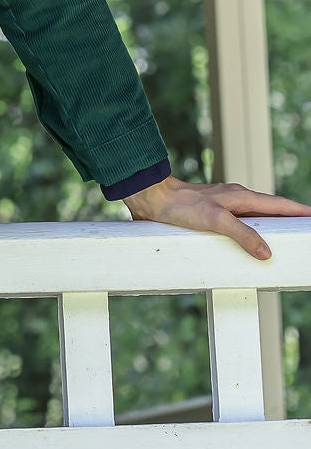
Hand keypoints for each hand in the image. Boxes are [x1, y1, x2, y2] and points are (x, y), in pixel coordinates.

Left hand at [123, 175, 310, 259]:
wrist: (152, 198)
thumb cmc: (180, 204)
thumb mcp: (215, 220)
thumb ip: (242, 234)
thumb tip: (266, 252)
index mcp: (241, 197)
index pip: (279, 205)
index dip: (298, 211)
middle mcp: (235, 200)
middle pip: (270, 210)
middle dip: (289, 219)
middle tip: (304, 230)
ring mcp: (224, 207)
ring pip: (255, 217)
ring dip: (270, 226)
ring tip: (283, 239)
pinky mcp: (211, 216)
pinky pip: (239, 225)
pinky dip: (251, 233)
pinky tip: (248, 243)